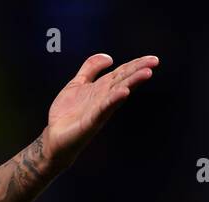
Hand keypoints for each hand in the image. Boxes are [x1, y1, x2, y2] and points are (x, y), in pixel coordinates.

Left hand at [42, 53, 157, 170]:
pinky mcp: (91, 121)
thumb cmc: (67, 112)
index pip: (122, 73)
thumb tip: (109, 57)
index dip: (136, 64)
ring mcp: (99, 109)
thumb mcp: (77, 83)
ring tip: (145, 73)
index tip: (153, 58)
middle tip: (154, 62)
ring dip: (131, 83)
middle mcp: (103, 97)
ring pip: (117, 93)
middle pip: (123, 80)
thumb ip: (91, 68)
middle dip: (138, 70)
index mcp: (102, 87)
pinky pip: (103, 109)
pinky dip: (113, 100)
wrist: (54, 136)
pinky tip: (123, 92)